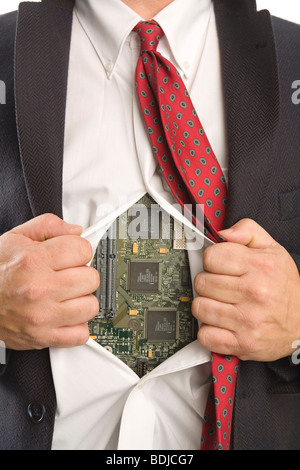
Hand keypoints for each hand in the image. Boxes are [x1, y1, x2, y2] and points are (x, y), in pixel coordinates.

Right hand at [0, 214, 99, 349]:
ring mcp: (42, 316)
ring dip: (82, 300)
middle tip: (67, 276)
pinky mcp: (43, 337)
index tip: (71, 255)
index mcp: (34, 261)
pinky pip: (80, 334)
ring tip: (65, 296)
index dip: (79, 250)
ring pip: (91, 306)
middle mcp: (39, 289)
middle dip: (82, 274)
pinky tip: (64, 315)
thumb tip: (75, 230)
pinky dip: (76, 326)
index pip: (83, 250)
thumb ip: (48, 226)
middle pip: (91, 278)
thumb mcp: (16, 237)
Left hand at [192, 219, 299, 361]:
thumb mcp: (272, 249)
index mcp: (259, 266)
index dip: (212, 260)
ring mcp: (247, 320)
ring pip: (200, 308)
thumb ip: (246, 231)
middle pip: (202, 282)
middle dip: (208, 283)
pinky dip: (208, 331)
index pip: (211, 257)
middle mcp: (254, 292)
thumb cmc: (285, 286)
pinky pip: (206, 335)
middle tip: (221, 286)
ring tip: (220, 304)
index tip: (219, 266)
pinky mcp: (243, 343)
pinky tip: (220, 324)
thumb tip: (222, 233)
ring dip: (206, 306)